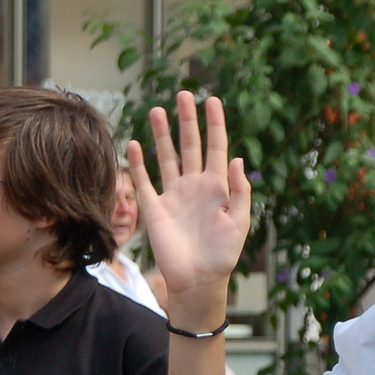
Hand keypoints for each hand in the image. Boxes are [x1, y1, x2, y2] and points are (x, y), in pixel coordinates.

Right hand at [127, 92, 252, 300]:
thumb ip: (240, 191)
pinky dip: (139, 163)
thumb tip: (237, 159)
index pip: (217, 147)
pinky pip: (144, 181)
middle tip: (184, 94)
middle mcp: (195, 186)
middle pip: (190, 145)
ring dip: (162, 134)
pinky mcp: (155, 208)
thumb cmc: (223, 255)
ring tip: (158, 110)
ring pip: (167, 157)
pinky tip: (134, 143)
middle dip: (187, 121)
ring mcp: (174, 195)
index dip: (215, 124)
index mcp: (218, 187)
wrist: (198, 280)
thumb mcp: (239, 222)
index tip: (212, 100)